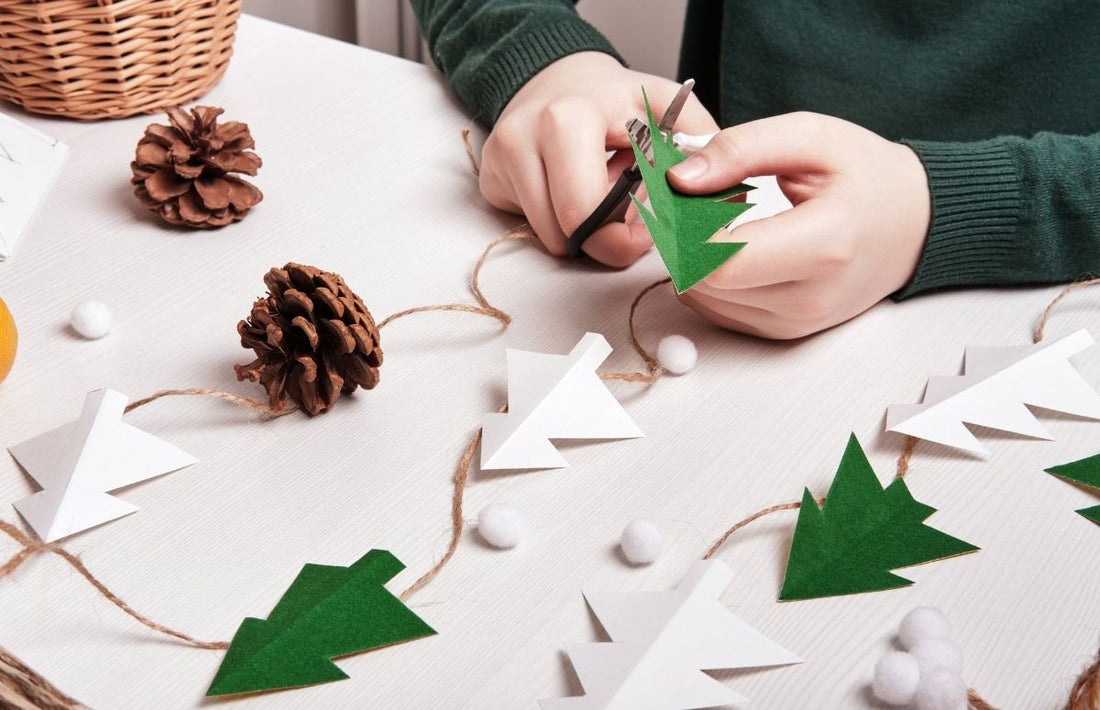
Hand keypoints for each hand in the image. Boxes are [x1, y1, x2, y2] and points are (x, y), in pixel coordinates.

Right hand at [480, 52, 718, 266]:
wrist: (560, 79)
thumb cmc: (618, 100)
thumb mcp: (668, 108)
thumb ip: (700, 146)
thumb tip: (721, 195)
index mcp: (569, 119)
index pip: (588, 212)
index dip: (627, 235)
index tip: (652, 228)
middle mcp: (524, 138)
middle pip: (566, 234)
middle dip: (606, 239)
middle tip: (632, 220)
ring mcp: (501, 160)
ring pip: (550, 238)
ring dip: (584, 231)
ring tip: (603, 195)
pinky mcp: (491, 180)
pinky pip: (532, 228)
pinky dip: (560, 223)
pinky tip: (574, 192)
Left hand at [667, 112, 930, 338]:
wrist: (914, 225)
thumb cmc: (867, 177)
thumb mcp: (810, 137)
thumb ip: (741, 149)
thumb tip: (680, 178)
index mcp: (825, 246)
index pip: (721, 262)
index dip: (684, 229)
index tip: (678, 193)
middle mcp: (810, 298)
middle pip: (705, 282)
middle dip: (683, 238)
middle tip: (695, 197)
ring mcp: (795, 323)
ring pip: (703, 299)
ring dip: (692, 258)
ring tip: (720, 218)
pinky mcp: (781, 333)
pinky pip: (716, 310)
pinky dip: (708, 277)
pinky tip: (730, 245)